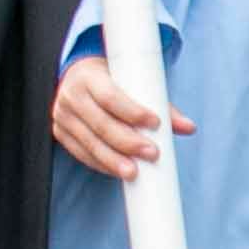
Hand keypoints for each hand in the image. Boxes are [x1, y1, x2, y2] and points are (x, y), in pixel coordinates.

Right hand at [52, 55, 194, 179]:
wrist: (78, 76)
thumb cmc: (112, 80)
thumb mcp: (132, 82)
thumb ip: (160, 104)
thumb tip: (188, 127)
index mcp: (88, 77)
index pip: (110, 96)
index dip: (132, 112)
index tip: (155, 123)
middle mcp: (71, 95)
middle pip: (100, 123)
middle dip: (127, 142)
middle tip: (152, 154)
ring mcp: (62, 115)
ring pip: (89, 142)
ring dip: (113, 159)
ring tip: (134, 172)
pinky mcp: (60, 132)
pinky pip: (80, 153)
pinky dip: (100, 164)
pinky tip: (116, 171)